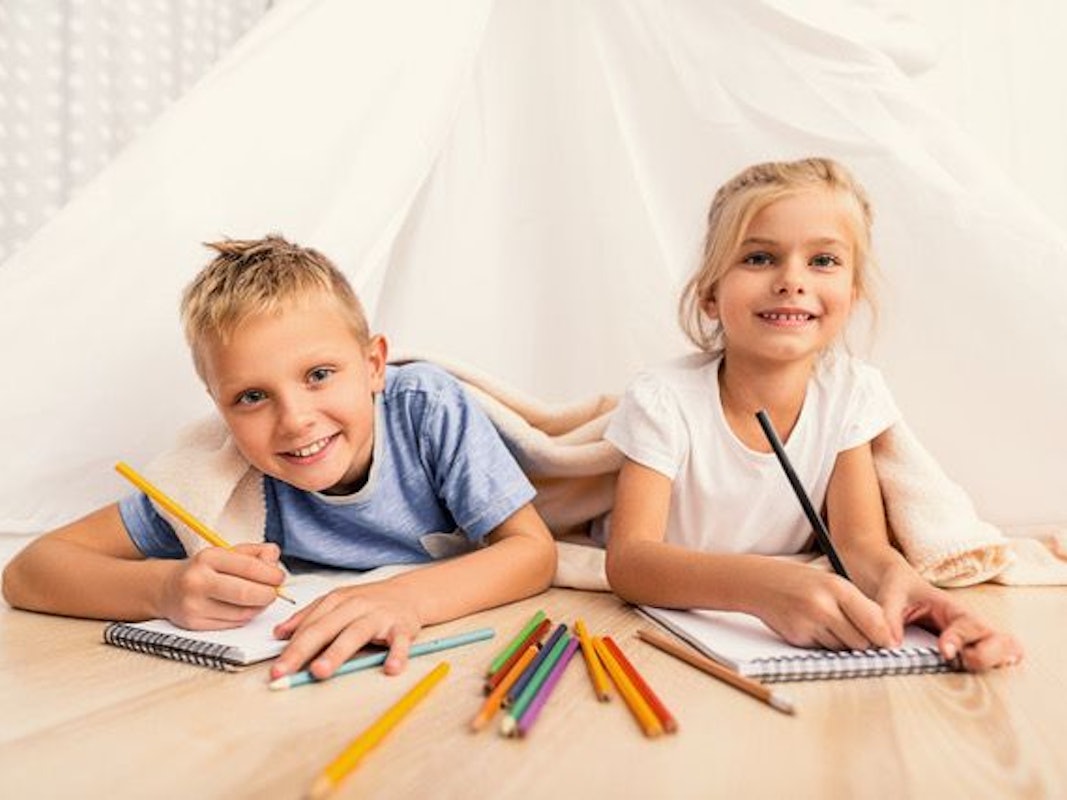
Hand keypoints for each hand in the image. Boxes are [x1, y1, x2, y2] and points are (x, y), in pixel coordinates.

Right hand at [158, 542, 285, 629]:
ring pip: (242, 612)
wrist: (168, 588)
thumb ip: (256, 553)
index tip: (279, 577)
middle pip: (246, 594)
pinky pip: (232, 624)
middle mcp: (198, 581)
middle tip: (274, 592)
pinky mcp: (194, 624)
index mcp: (208, 557)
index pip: (249, 567)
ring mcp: (194, 605)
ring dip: (259, 607)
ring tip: (258, 599)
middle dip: (268, 594)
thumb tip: (274, 562)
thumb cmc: (205, 569)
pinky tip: (243, 608)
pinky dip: (245, 617)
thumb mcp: (228, 552)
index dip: (271, 574)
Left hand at [270, 581, 421, 680]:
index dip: (290, 648)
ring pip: (355, 634)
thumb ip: (308, 617)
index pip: (309, 626)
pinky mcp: (403, 626)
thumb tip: (279, 633)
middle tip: (284, 671)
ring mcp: (379, 616)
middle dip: (302, 650)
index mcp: (337, 601)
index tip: (276, 669)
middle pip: (324, 628)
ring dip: (336, 653)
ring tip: (320, 671)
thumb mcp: (337, 602)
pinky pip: (399, 642)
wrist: (409, 593)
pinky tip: (390, 669)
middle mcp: (355, 606)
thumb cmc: (369, 602)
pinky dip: (397, 655)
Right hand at [753, 561, 895, 650]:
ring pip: (843, 648)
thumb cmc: (802, 582)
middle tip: (858, 633)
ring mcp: (809, 623)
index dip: (885, 637)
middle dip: (864, 641)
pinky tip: (814, 627)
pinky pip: (824, 650)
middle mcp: (823, 606)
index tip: (891, 644)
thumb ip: (859, 605)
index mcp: (837, 588)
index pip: (874, 621)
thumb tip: (884, 635)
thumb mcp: (832, 582)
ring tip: (831, 624)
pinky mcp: (797, 637)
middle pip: (861, 641)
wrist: (761, 583)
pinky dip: (824, 643)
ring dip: (843, 643)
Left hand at [877, 568, 1023, 670]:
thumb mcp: (891, 596)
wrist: (902, 585)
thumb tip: (892, 645)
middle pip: (1002, 640)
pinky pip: (996, 661)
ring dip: (994, 663)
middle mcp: (970, 624)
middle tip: (962, 661)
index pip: (968, 624)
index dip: (960, 639)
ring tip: (968, 666)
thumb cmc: (901, 589)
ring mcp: (975, 638)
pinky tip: (973, 672)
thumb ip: (890, 618)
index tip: (945, 652)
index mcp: (952, 608)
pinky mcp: (972, 650)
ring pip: (1007, 651)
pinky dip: (994, 669)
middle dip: (987, 656)